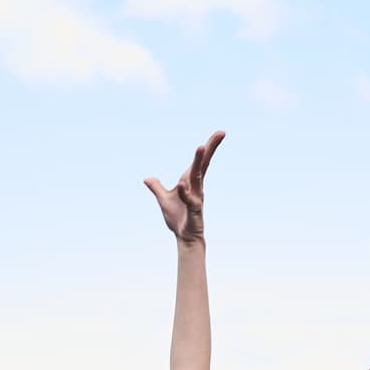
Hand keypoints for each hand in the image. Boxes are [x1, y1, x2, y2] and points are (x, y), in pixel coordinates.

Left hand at [144, 130, 224, 246]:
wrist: (184, 237)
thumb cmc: (178, 218)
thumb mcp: (163, 200)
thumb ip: (157, 188)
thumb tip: (147, 178)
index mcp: (190, 181)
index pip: (200, 161)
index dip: (208, 147)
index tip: (219, 133)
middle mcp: (196, 186)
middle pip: (204, 163)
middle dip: (211, 147)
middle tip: (221, 132)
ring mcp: (197, 197)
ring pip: (198, 176)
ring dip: (199, 161)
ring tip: (201, 146)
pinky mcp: (194, 210)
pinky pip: (189, 199)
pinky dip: (184, 193)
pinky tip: (180, 185)